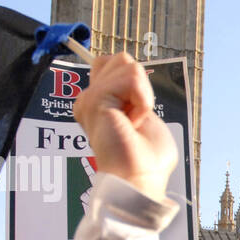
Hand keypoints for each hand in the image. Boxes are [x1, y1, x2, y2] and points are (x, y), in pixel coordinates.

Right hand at [72, 52, 177, 202]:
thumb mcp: (148, 119)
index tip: (137, 117)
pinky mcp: (96, 100)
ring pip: (125, 64)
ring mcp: (90, 99)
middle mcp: (90, 101)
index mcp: (101, 105)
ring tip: (134, 122)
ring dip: (142, 94)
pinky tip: (133, 122)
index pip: (111, 64)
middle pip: (119, 59)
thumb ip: (137, 94)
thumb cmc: (146, 161)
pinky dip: (142, 100)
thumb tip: (134, 74)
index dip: (135, 83)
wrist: (139, 180)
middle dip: (139, 85)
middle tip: (136, 119)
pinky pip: (131, 77)